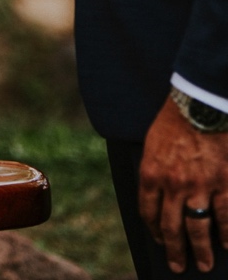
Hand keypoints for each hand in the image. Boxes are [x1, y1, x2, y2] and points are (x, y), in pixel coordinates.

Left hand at [139, 97, 227, 272]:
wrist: (199, 104)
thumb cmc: (172, 122)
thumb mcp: (151, 147)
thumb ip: (154, 173)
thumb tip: (157, 196)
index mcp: (151, 174)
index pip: (148, 212)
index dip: (155, 230)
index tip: (160, 242)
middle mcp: (173, 185)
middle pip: (172, 227)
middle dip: (176, 250)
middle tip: (179, 267)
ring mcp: (200, 186)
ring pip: (199, 227)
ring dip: (202, 249)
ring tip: (205, 264)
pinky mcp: (225, 183)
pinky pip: (226, 215)